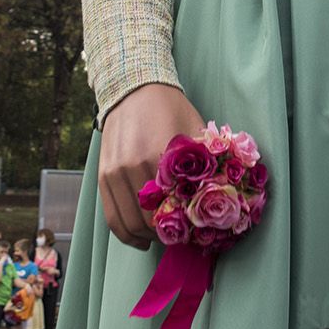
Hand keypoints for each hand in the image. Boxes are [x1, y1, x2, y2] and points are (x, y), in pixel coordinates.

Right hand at [98, 82, 203, 249]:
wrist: (134, 89)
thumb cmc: (171, 109)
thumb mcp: (196, 130)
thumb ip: (208, 162)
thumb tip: (224, 195)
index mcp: (159, 155)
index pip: (175, 207)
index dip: (187, 226)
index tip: (198, 231)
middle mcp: (132, 166)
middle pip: (151, 220)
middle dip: (169, 234)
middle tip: (184, 236)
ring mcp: (114, 173)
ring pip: (131, 224)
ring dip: (149, 237)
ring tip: (165, 237)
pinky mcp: (103, 177)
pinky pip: (112, 218)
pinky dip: (126, 234)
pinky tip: (142, 240)